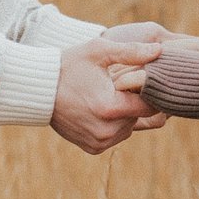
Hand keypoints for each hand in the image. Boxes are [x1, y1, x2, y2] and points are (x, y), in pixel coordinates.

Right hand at [51, 26, 163, 155]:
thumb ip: (132, 52)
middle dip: (133, 101)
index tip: (138, 78)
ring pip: (129, 127)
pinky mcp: (93, 148)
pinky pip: (115, 136)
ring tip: (106, 95)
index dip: (147, 90)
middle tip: (116, 84)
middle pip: (139, 116)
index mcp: (111, 108)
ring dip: (124, 113)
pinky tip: (99, 108)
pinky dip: (112, 124)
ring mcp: (99, 142)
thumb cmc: (69, 65)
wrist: (38, 90)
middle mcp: (107, 131)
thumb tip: (160, 50)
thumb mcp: (99, 51)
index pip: (149, 105)